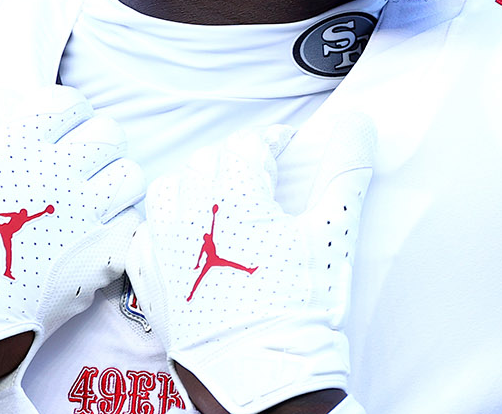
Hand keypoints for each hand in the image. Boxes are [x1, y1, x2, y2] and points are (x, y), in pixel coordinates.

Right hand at [0, 83, 143, 413]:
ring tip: (91, 199)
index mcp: (14, 148)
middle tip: (75, 164)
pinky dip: (122, 228)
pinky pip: (134, 227)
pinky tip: (96, 238)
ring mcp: (83, 218)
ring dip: (116, 182)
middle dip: (95, 141)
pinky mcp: (99, 261)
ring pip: (131, 176)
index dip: (64, 111)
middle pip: (109, 132)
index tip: (53, 130)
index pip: (68, 102)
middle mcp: (57, 176)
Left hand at [125, 108, 375, 413]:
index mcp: (235, 198)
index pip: (248, 145)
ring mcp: (163, 248)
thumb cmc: (300, 308)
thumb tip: (356, 124)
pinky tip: (187, 238)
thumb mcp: (333, 234)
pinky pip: (146, 235)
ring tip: (220, 201)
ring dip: (194, 185)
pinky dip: (166, 225)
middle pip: (207, 161)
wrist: (263, 377)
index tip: (287, 149)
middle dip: (236, 161)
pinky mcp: (150, 281)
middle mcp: (190, 215)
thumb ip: (344, 171)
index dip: (272, 141)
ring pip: (168, 190)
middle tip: (262, 177)